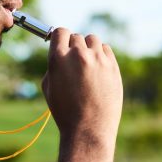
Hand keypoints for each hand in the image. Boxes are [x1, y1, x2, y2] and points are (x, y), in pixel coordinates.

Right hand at [42, 27, 122, 161]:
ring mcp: (97, 59)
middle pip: (76, 37)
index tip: (62, 43)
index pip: (60, 32)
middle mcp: (78, 55)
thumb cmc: (65, 111)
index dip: (60, 37)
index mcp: (58, 59)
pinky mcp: (112, 66)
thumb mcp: (48, 88)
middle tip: (75, 62)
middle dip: (74, 46)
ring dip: (88, 48)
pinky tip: (98, 69)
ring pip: (92, 40)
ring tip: (88, 64)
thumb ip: (53, 65)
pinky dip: (101, 55)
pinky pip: (106, 49)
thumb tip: (60, 52)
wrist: (88, 129)